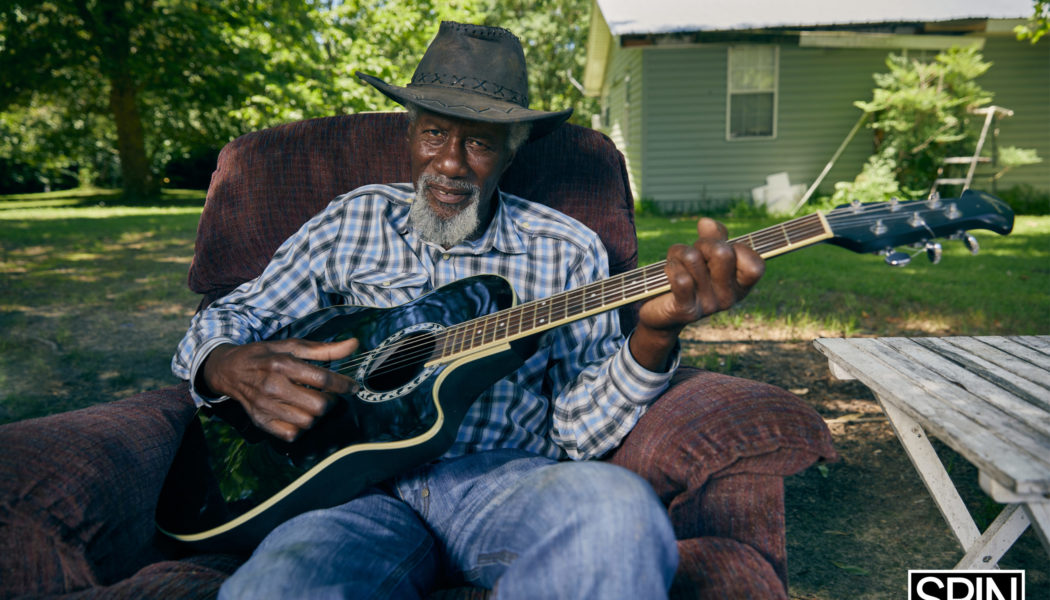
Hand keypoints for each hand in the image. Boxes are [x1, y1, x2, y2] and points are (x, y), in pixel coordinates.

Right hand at [200, 338, 359, 441]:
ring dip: (316, 415)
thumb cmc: (264, 356)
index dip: (343, 385)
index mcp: (283, 364)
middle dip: (330, 401)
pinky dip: (301, 428)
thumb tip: (354, 344)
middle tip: (328, 395)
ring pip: (307, 422)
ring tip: (312, 404)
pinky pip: (291, 434)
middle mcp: (273, 386)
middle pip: (318, 405)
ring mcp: (266, 406)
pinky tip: (298, 414)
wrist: (229, 370)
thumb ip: (325, 348)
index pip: (322, 379)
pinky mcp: (260, 421)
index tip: (353, 387)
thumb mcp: (292, 346)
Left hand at [630, 217, 763, 370]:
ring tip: (676, 263)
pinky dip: (670, 267)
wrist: (662, 313)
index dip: (738, 248)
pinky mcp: (687, 311)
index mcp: (740, 286)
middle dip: (702, 243)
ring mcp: (709, 306)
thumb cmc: (689, 277)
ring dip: (679, 253)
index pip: (756, 265)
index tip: (723, 249)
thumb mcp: (705, 255)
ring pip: (693, 258)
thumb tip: (706, 223)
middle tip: (693, 254)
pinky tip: (668, 273)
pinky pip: (680, 278)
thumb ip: (714, 237)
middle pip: (723, 253)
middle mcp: (729, 299)